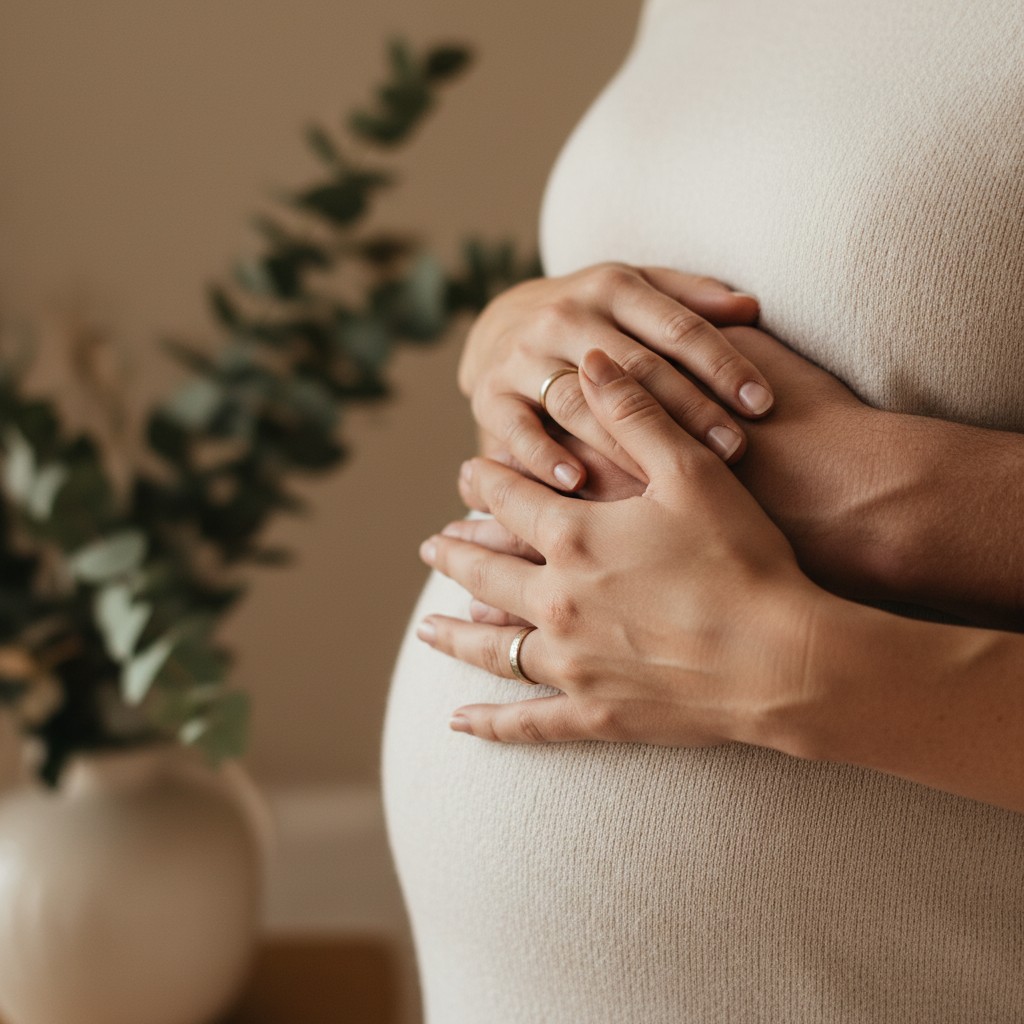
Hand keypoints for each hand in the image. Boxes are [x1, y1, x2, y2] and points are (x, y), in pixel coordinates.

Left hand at [417, 348, 816, 745]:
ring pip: (493, 646)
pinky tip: (460, 721)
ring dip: (457, 633)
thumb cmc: (744, 559)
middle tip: (430, 547)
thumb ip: (635, 412)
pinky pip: (528, 724)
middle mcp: (556, 601)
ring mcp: (571, 664)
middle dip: (456, 553)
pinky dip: (491, 724)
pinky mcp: (596, 714)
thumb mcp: (692, 471)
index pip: (510, 499)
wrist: (784, 659)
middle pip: (487, 570)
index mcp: (574, 538)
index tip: (466, 474)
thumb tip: (589, 360)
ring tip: (428, 627)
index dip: (485, 481)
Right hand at [460, 263, 773, 492]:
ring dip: (623, 442)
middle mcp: (565, 315)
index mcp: (613, 286)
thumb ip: (692, 298)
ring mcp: (524, 356)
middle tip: (733, 450)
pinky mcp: (491, 395)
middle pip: (634, 367)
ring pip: (578, 401)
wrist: (501, 324)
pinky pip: (517, 429)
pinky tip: (577, 482)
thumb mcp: (639, 291)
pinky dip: (543, 457)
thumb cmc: (595, 316)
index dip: (723, 364)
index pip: (677, 326)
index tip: (762, 404)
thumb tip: (751, 306)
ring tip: (665, 479)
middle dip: (688, 410)